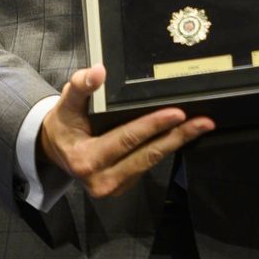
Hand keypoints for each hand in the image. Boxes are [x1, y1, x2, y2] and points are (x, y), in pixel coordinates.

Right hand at [38, 66, 213, 198]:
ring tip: (201, 126)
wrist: (55, 150)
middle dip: (177, 137)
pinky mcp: (123, 186)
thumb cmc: (64, 124)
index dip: (152, 126)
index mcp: (86, 159)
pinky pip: (147, 165)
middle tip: (203, 122)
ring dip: (176, 142)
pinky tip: (181, 135)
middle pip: (147, 155)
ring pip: (151, 162)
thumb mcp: (66, 103)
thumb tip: (99, 71)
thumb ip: (81, 86)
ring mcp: (113, 187)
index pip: (126, 140)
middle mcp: (101, 180)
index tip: (176, 113)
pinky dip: (165, 148)